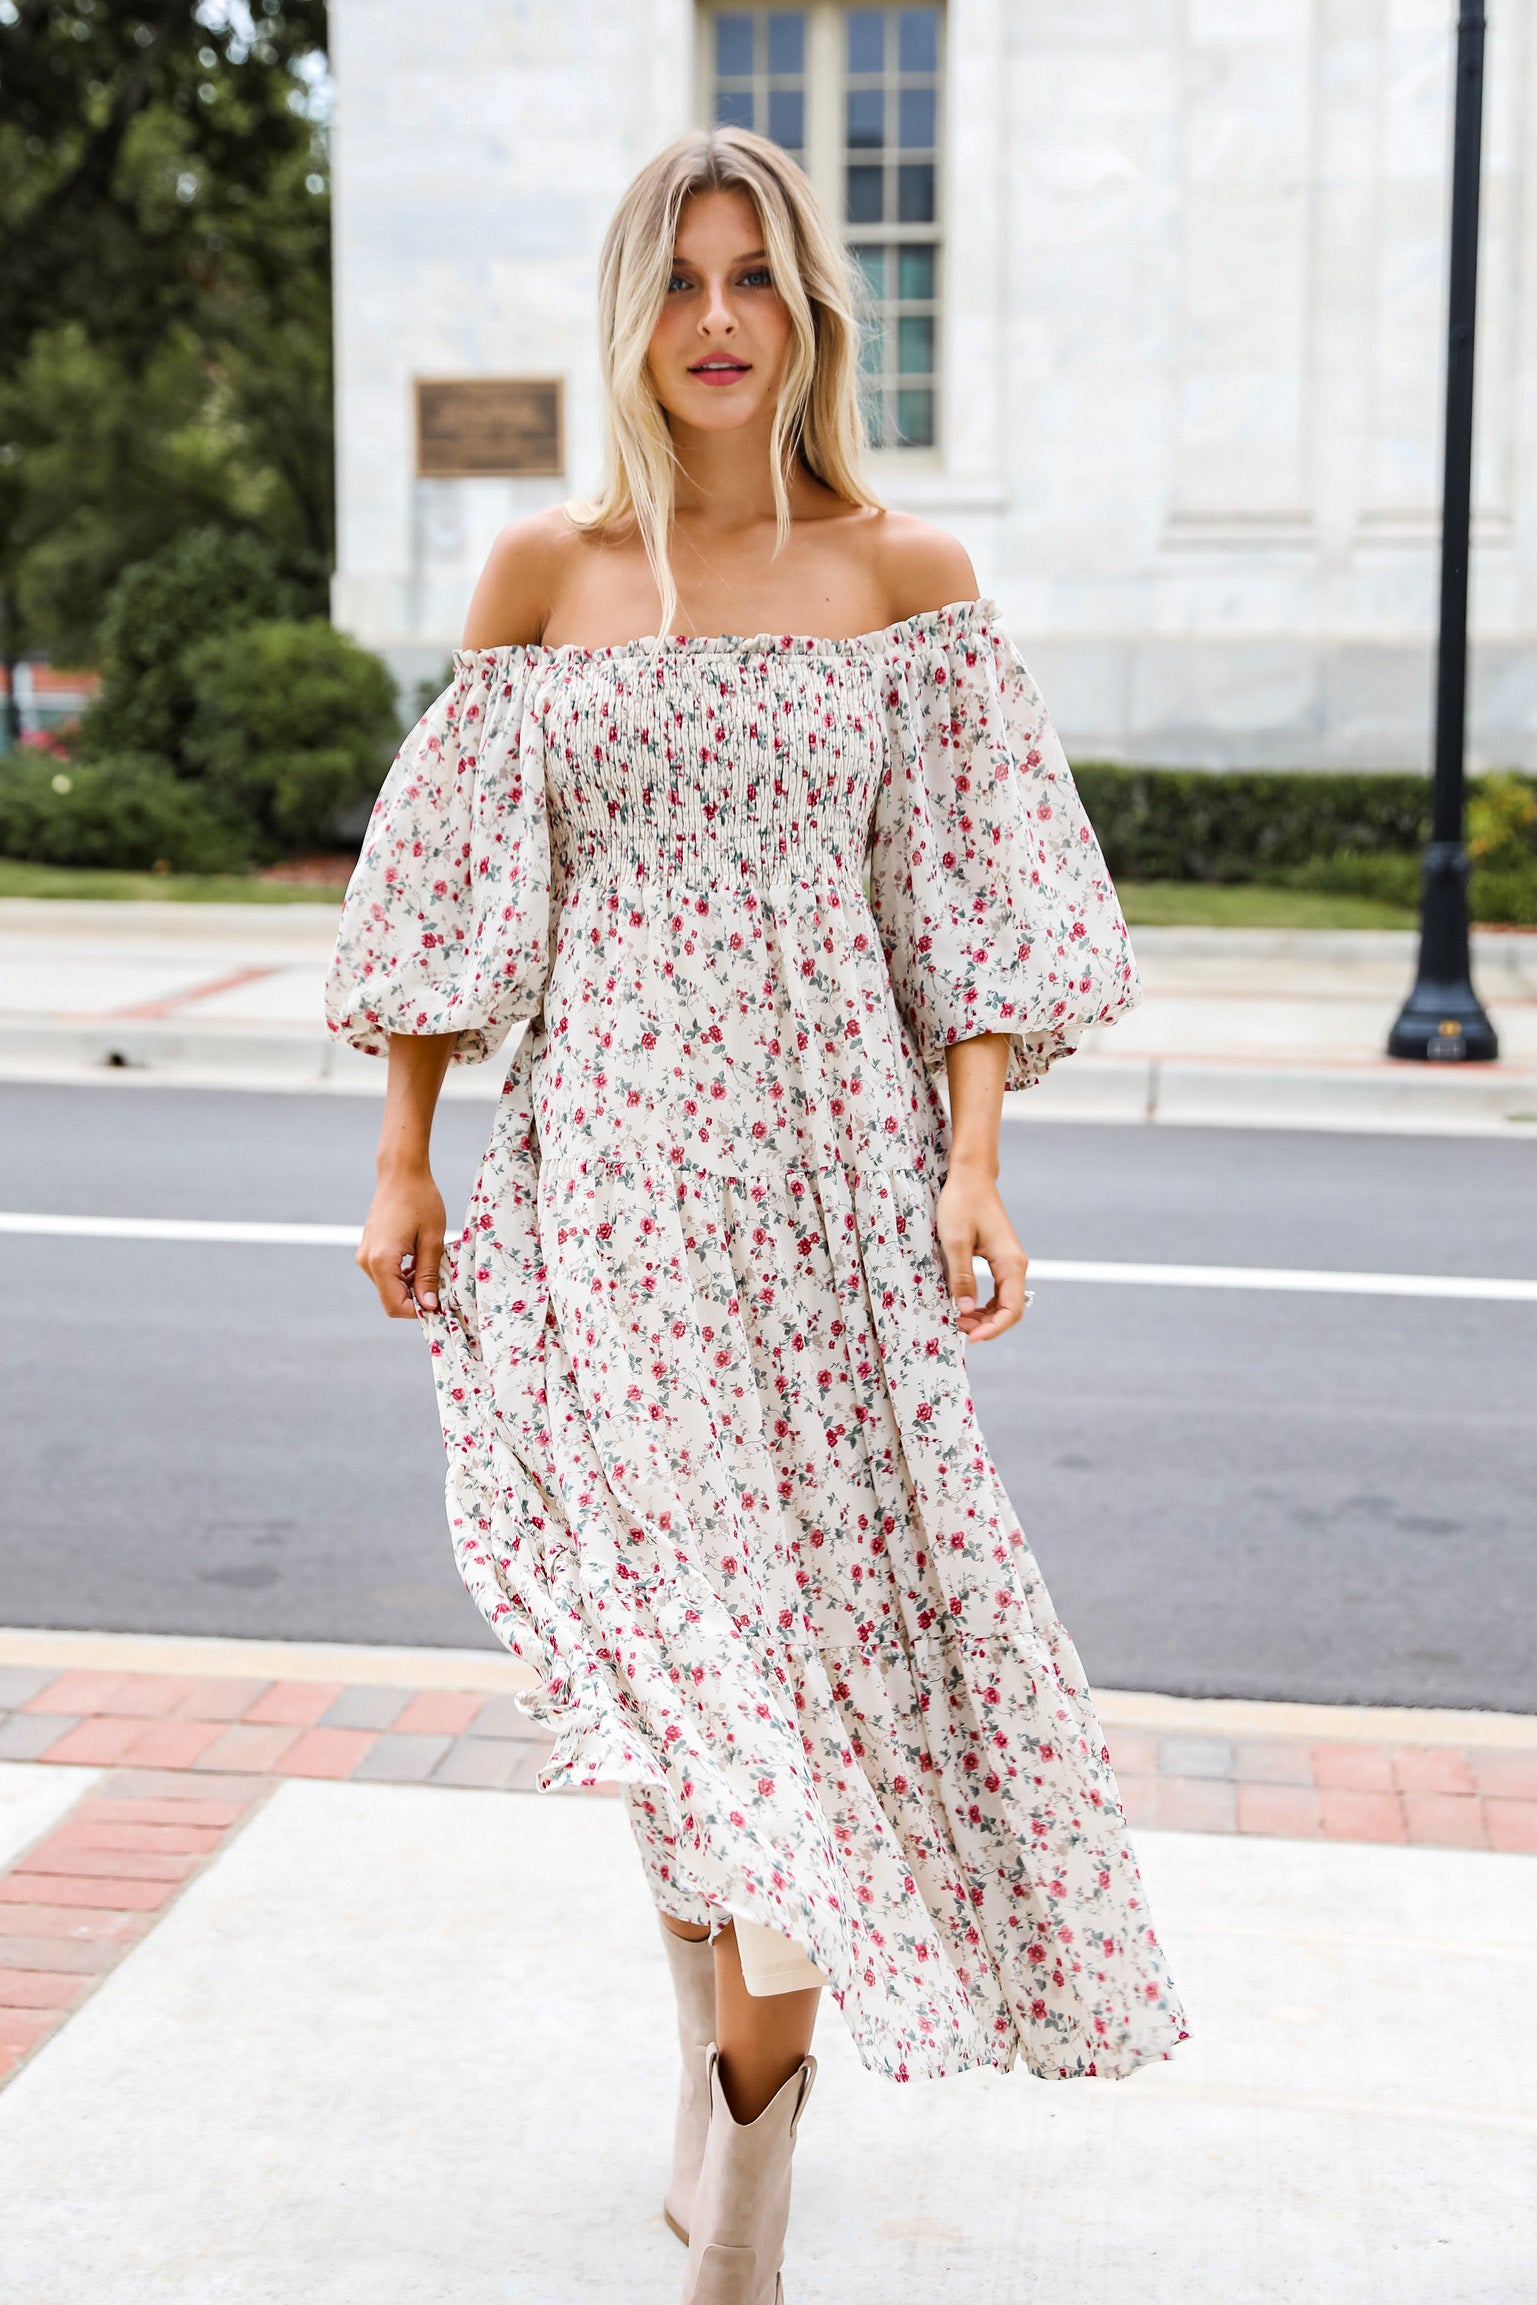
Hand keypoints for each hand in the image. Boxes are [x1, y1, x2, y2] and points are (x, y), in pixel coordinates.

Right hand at [357, 1163, 446, 1319]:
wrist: (401, 1173)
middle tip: (440, 1284)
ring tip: (431, 1267)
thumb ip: (429, 1275)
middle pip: (391, 1299)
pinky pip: (385, 1274)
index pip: (395, 1306)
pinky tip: (419, 1260)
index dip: (418, 1311)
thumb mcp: (432, 1240)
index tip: (439, 1304)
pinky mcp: (368, 1250)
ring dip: (410, 1286)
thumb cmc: (421, 1200)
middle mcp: (367, 1261)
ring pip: (388, 1288)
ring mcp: (364, 1255)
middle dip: (416, 1298)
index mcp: (382, 1260)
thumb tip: (429, 1306)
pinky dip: (403, 1275)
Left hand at [935, 1164, 1028, 1343]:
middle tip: (958, 1327)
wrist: (971, 1177)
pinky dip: (985, 1304)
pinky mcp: (1000, 1259)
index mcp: (1010, 1263)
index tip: (970, 1338)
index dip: (993, 1329)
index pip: (1011, 1309)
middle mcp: (1016, 1265)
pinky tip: (966, 1306)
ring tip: (959, 1319)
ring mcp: (1010, 1263)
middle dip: (987, 1325)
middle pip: (1011, 1310)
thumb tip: (965, 1311)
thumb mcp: (955, 1242)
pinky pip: (999, 1291)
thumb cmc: (962, 1204)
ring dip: (985, 1317)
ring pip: (1005, 1303)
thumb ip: (961, 1277)